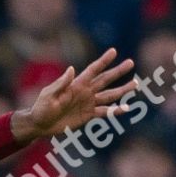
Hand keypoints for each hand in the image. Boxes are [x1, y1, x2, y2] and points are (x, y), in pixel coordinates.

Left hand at [12, 48, 135, 142]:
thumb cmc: (41, 108)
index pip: (93, 70)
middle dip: (118, 71)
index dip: (103, 61)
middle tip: (131, 63)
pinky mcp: (88, 115)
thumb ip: (61, 83)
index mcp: (76, 84)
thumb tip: (72, 69)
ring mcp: (88, 103)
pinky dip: (115, 111)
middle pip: (105, 80)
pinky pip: (105, 112)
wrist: (39, 125)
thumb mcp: (48, 94)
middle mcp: (85, 92)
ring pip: (109, 95)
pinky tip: (126, 108)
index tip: (114, 51)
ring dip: (122, 90)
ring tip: (136, 84)